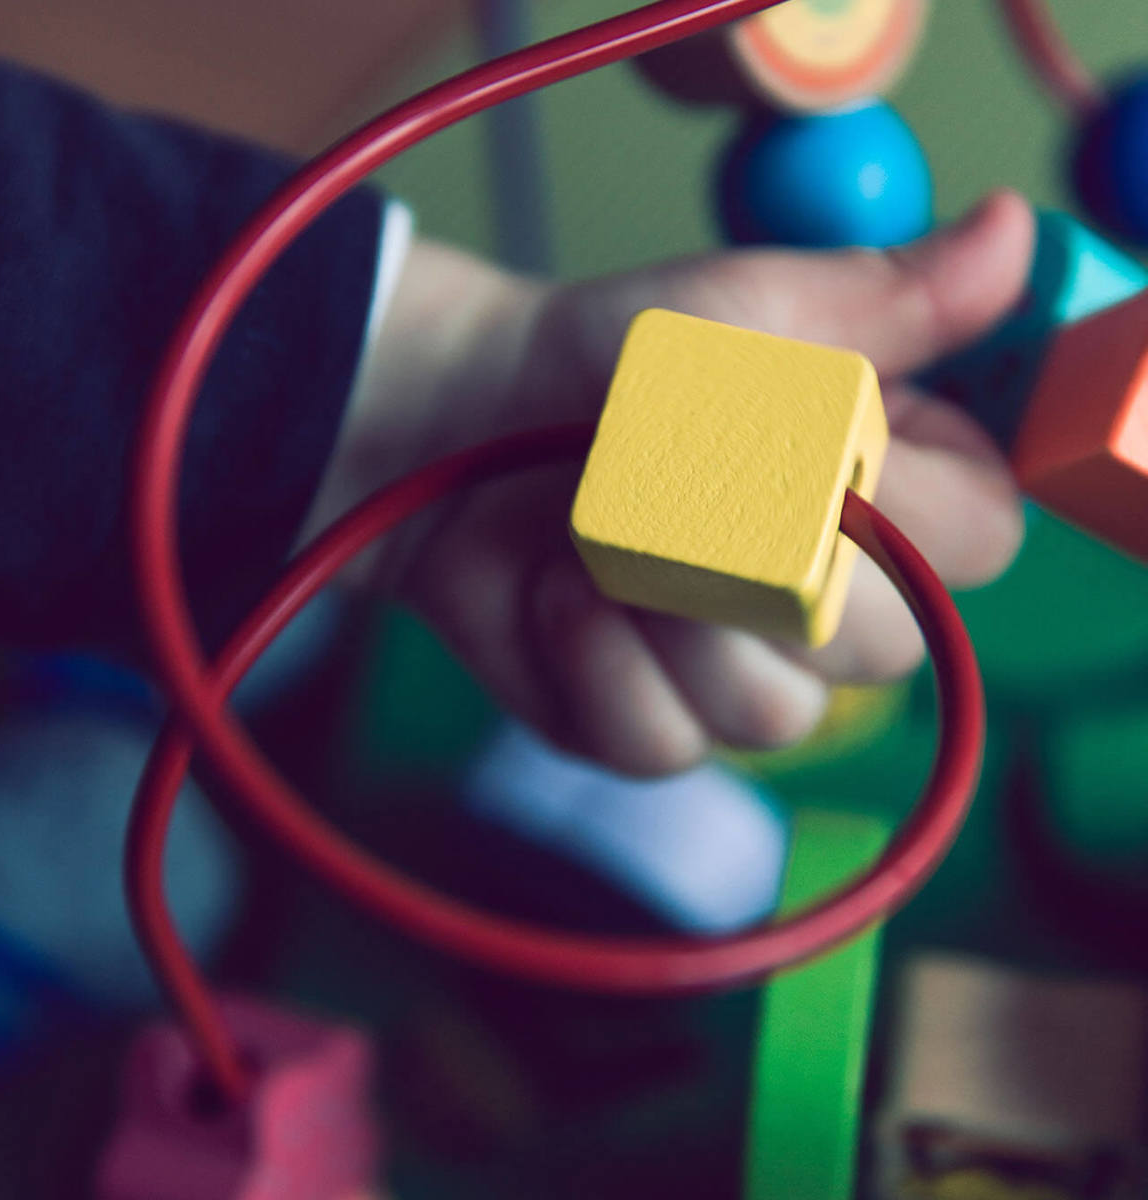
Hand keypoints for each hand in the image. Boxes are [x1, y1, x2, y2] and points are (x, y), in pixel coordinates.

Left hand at [313, 191, 1034, 774]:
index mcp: (879, 493)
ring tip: (600, 537)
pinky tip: (558, 592)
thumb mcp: (738, 309)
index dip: (914, 507)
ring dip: (670, 615)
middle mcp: (824, 601)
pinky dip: (595, 661)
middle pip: (884, 650)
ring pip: (770, 713)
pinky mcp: (646, 725)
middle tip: (685, 491)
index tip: (825, 445)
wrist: (464, 426)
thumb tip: (1011, 232)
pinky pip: (659, 740)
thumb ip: (877, 298)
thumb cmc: (605, 360)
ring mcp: (736, 675)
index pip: (978, 540)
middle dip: (771, 570)